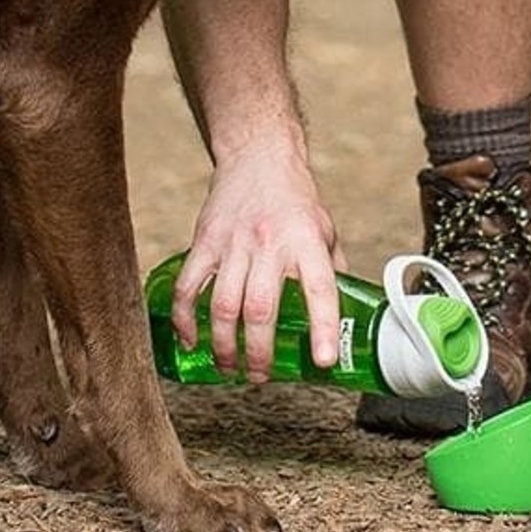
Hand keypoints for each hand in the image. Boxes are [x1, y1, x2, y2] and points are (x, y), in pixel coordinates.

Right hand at [173, 139, 343, 382]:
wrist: (258, 154)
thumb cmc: (295, 196)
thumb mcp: (325, 228)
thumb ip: (331, 270)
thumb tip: (344, 314)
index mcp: (306, 241)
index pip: (319, 288)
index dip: (322, 326)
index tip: (322, 361)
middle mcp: (270, 243)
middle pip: (261, 309)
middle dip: (258, 352)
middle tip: (260, 377)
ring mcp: (233, 243)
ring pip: (223, 305)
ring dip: (224, 344)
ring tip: (230, 367)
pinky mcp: (205, 241)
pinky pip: (189, 286)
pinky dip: (186, 318)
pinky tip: (191, 340)